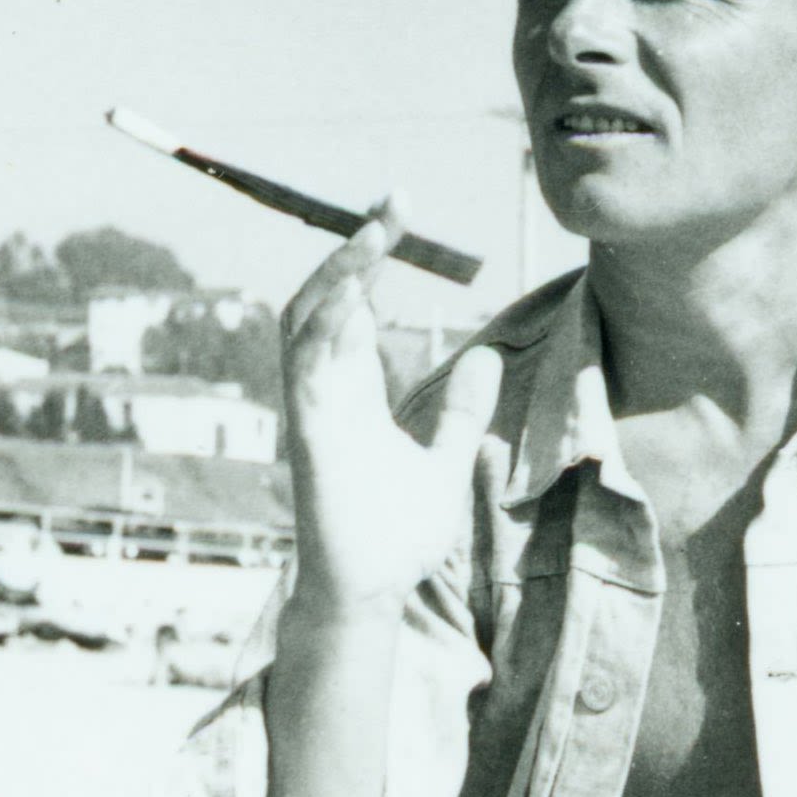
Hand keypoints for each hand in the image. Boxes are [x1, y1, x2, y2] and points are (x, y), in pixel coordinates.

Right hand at [279, 197, 502, 618]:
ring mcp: (312, 410)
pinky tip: (357, 290)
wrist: (372, 593)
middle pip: (328, 298)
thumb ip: (461, 409)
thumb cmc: (396, 536)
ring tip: (377, 230)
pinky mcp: (308, 434)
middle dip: (355, 248)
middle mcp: (326, 391)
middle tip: (395, 203)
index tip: (402, 216)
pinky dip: (326, 324)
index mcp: (352, 392)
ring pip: (308, 319)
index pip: (355, 307)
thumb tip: (489, 356)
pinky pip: (307, 366)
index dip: (372, 260)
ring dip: (340, 271)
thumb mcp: (445, 460)